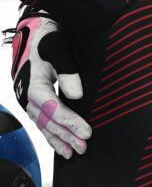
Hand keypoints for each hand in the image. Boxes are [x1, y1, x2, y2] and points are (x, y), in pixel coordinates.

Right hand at [10, 10, 90, 157]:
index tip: (87, 131)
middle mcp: (28, 96)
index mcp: (33, 84)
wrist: (35, 34)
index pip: (53, 109)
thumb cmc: (47, 39)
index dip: (70, 121)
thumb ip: (67, 70)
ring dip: (59, 140)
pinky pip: (42, 123)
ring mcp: (29, 101)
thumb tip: (77, 95)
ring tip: (74, 153)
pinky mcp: (35, 102)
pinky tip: (62, 147)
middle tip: (84, 147)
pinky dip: (52, 136)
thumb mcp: (58, 48)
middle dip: (67, 135)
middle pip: (48, 121)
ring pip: (44, 125)